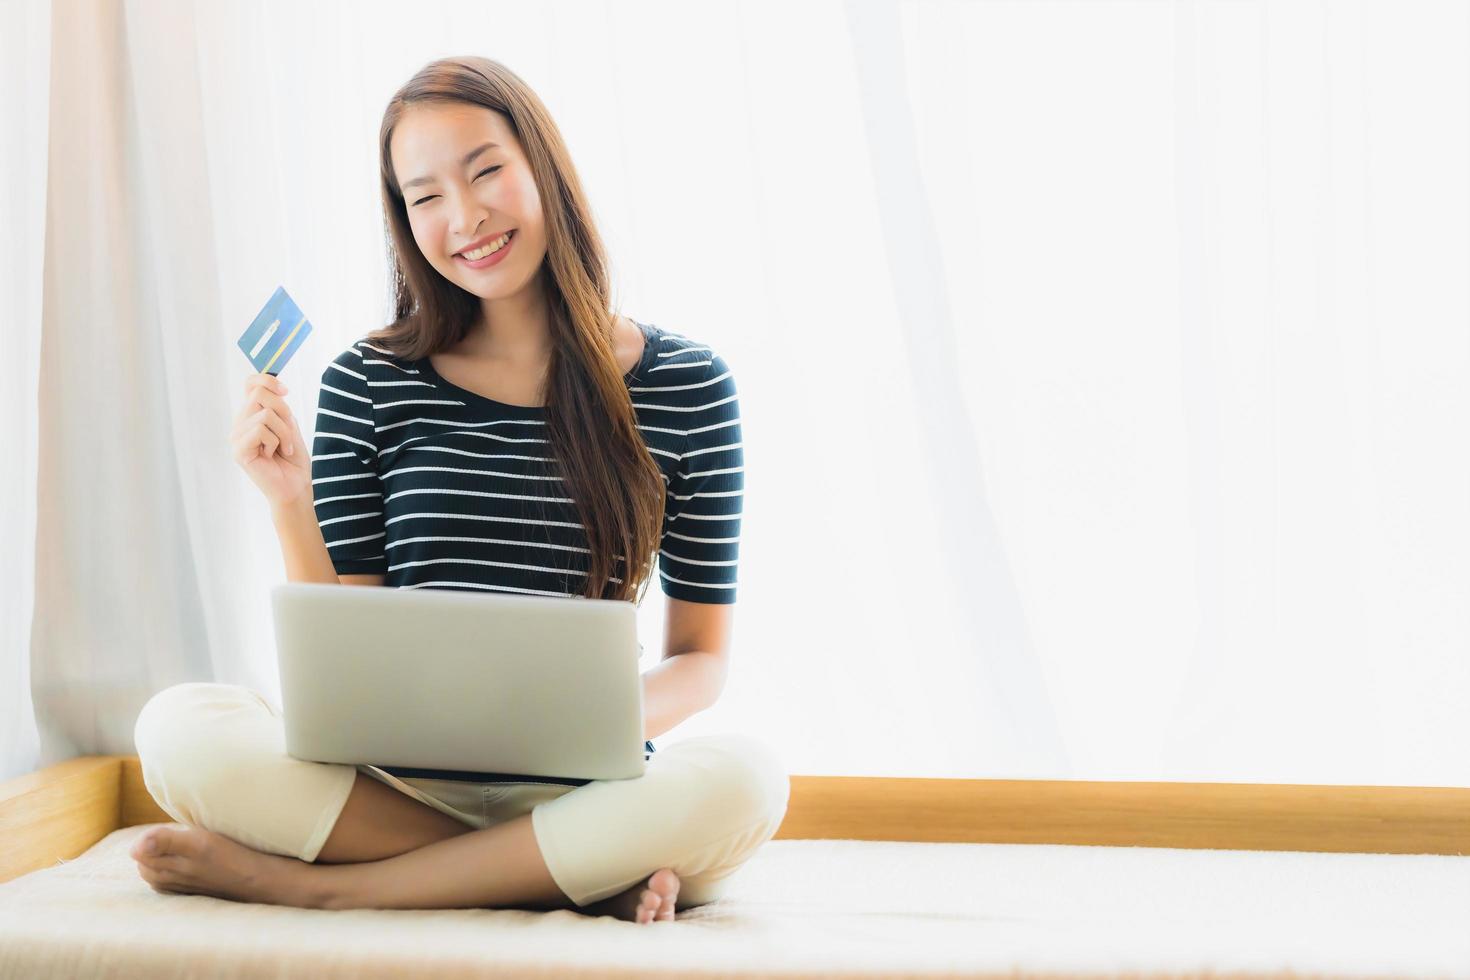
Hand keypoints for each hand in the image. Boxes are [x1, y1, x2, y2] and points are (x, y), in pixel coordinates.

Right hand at [231, 372, 310, 507]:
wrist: (296, 485)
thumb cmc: (293, 457)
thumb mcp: (289, 424)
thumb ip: (278, 405)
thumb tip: (275, 384)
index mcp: (251, 414)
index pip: (250, 384)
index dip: (266, 379)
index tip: (285, 390)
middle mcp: (240, 423)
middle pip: (259, 394)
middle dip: (284, 411)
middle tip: (290, 432)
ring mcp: (236, 436)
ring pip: (265, 414)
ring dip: (284, 432)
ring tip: (284, 448)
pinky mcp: (238, 450)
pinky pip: (261, 430)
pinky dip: (276, 442)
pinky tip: (273, 455)